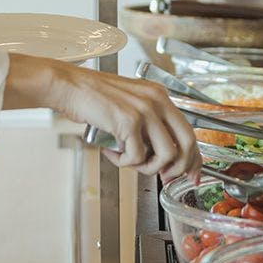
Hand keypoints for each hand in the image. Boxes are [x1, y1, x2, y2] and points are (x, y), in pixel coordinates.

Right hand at [3, 53, 198, 181]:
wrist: (69, 86)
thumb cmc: (93, 97)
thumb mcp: (129, 104)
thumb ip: (147, 125)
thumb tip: (162, 157)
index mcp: (159, 96)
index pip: (189, 131)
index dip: (193, 158)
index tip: (191, 174)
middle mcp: (156, 100)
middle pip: (186, 144)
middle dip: (178, 168)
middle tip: (164, 176)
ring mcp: (144, 110)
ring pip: (166, 155)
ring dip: (147, 167)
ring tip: (129, 161)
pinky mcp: (128, 121)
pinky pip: (136, 156)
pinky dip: (123, 162)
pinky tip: (111, 152)